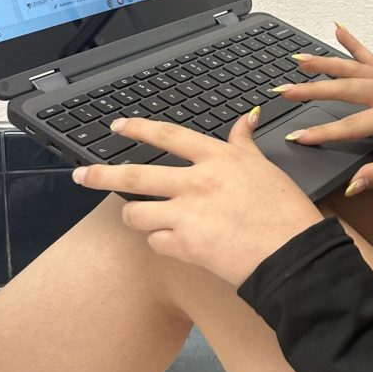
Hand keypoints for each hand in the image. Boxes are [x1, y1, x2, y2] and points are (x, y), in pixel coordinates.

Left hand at [70, 110, 326, 287]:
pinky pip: (156, 242)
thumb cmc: (285, 212)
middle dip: (101, 175)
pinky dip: (162, 243)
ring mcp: (187, 214)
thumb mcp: (265, 168)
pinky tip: (176, 244)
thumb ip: (245, 145)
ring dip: (134, 217)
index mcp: (217, 158)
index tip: (118, 126)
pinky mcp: (184, 245)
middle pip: (135, 176)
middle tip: (81, 175)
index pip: (168, 136)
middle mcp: (196, 182)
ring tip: (140, 219)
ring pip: (137, 213)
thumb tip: (246, 118)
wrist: (291, 252)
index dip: (139, 129)